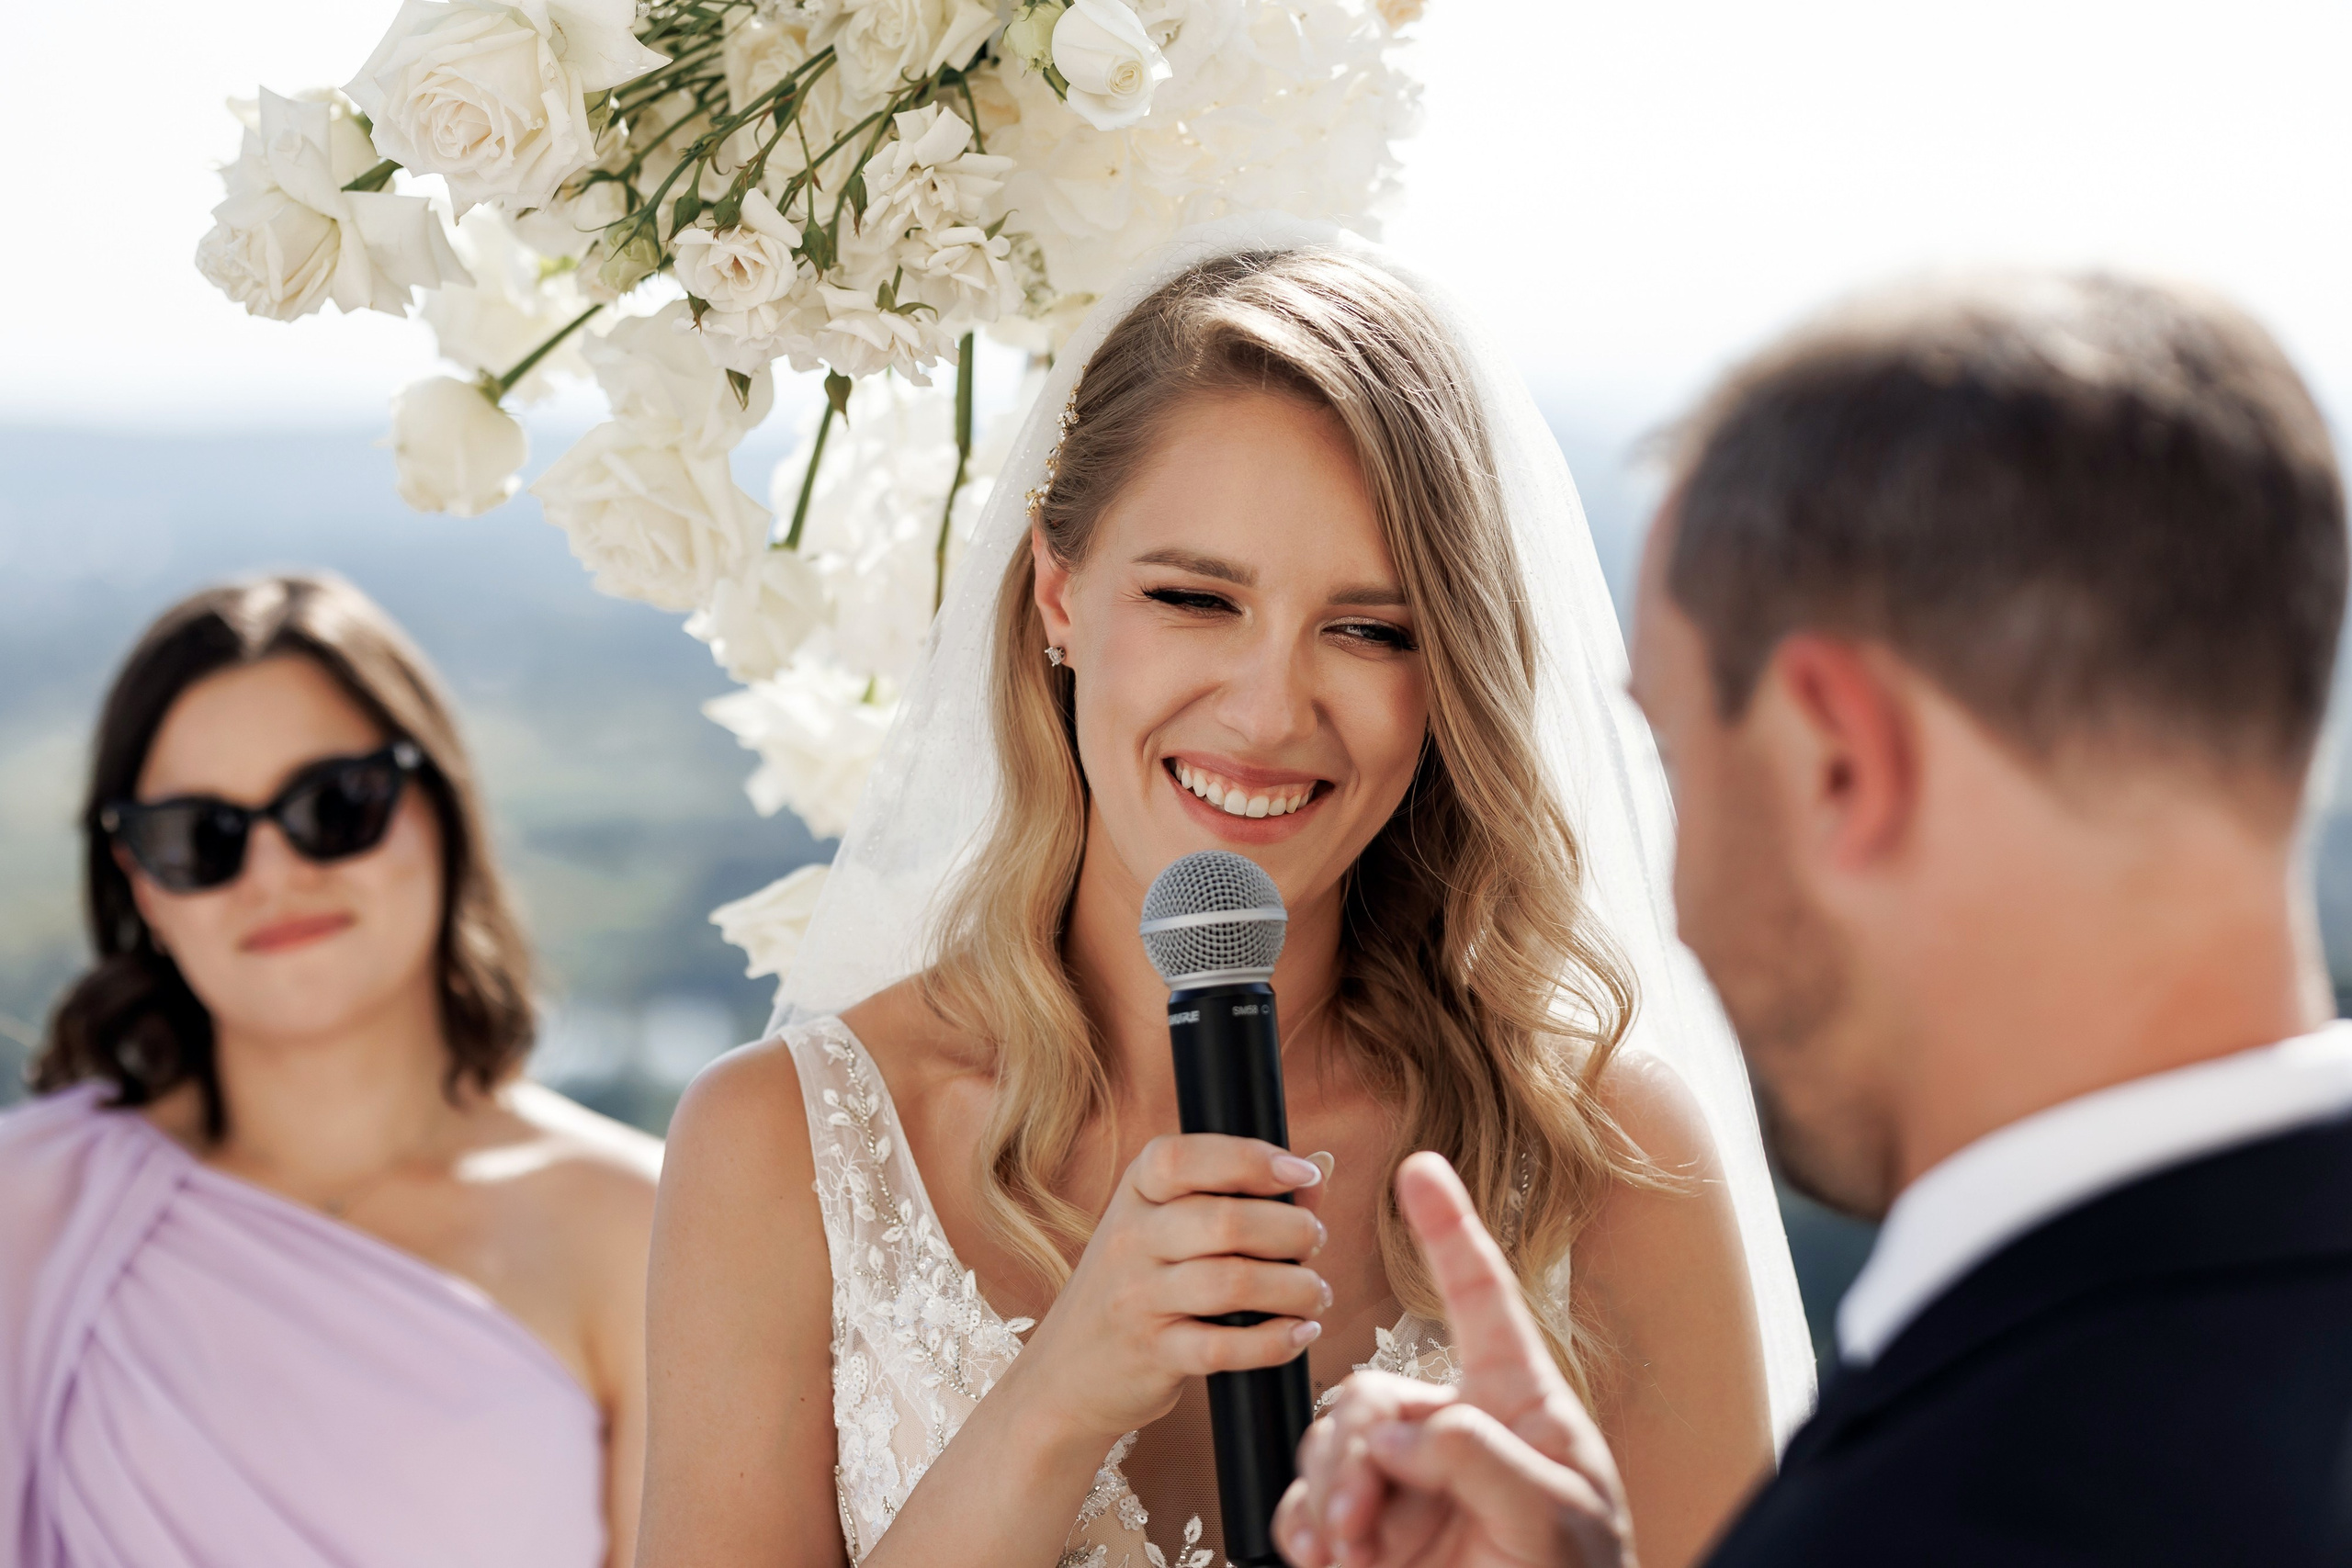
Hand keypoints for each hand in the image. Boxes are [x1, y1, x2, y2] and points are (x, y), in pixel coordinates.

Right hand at [1007, 1133, 1330, 1445]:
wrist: (1065, 1374)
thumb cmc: (1137, 1286)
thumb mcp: (1167, 1229)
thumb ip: (1239, 1195)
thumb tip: (1318, 1168)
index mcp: (1135, 1192)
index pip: (1184, 1157)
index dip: (1251, 1159)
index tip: (1304, 1175)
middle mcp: (1130, 1239)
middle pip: (1225, 1222)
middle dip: (1292, 1231)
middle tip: (1315, 1243)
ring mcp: (1137, 1298)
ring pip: (1233, 1283)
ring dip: (1295, 1288)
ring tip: (1315, 1293)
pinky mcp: (1152, 1354)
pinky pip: (1224, 1347)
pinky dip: (1275, 1341)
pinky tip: (1299, 1333)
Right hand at [1275, 1152, 1635, 1567]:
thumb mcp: (1555, 1523)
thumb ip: (1480, 1457)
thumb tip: (1395, 1429)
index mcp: (1518, 1409)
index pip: (1480, 1301)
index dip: (1450, 1231)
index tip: (1421, 1171)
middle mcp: (1455, 1436)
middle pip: (1371, 1392)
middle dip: (1355, 1452)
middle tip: (1363, 1521)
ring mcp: (1407, 1487)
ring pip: (1329, 1445)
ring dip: (1328, 1495)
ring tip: (1349, 1551)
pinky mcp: (1367, 1537)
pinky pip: (1306, 1504)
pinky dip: (1302, 1525)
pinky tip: (1321, 1557)